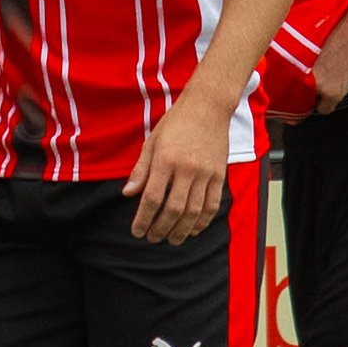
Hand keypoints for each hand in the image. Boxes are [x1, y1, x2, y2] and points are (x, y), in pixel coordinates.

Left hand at [122, 97, 232, 244]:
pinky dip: (202, 221)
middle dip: (160, 229)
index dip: (143, 219)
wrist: (208, 106)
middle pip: (172, 209)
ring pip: (193, 211)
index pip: (152, 198)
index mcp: (165, 159)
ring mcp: (205, 173)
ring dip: (181, 230)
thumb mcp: (152, 141)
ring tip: (172, 240)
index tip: (137, 231)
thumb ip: (140, 169)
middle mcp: (186, 168)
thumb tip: (128, 193)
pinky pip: (212, 204)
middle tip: (153, 238)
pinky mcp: (219, 175)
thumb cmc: (176, 122)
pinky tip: (193, 229)